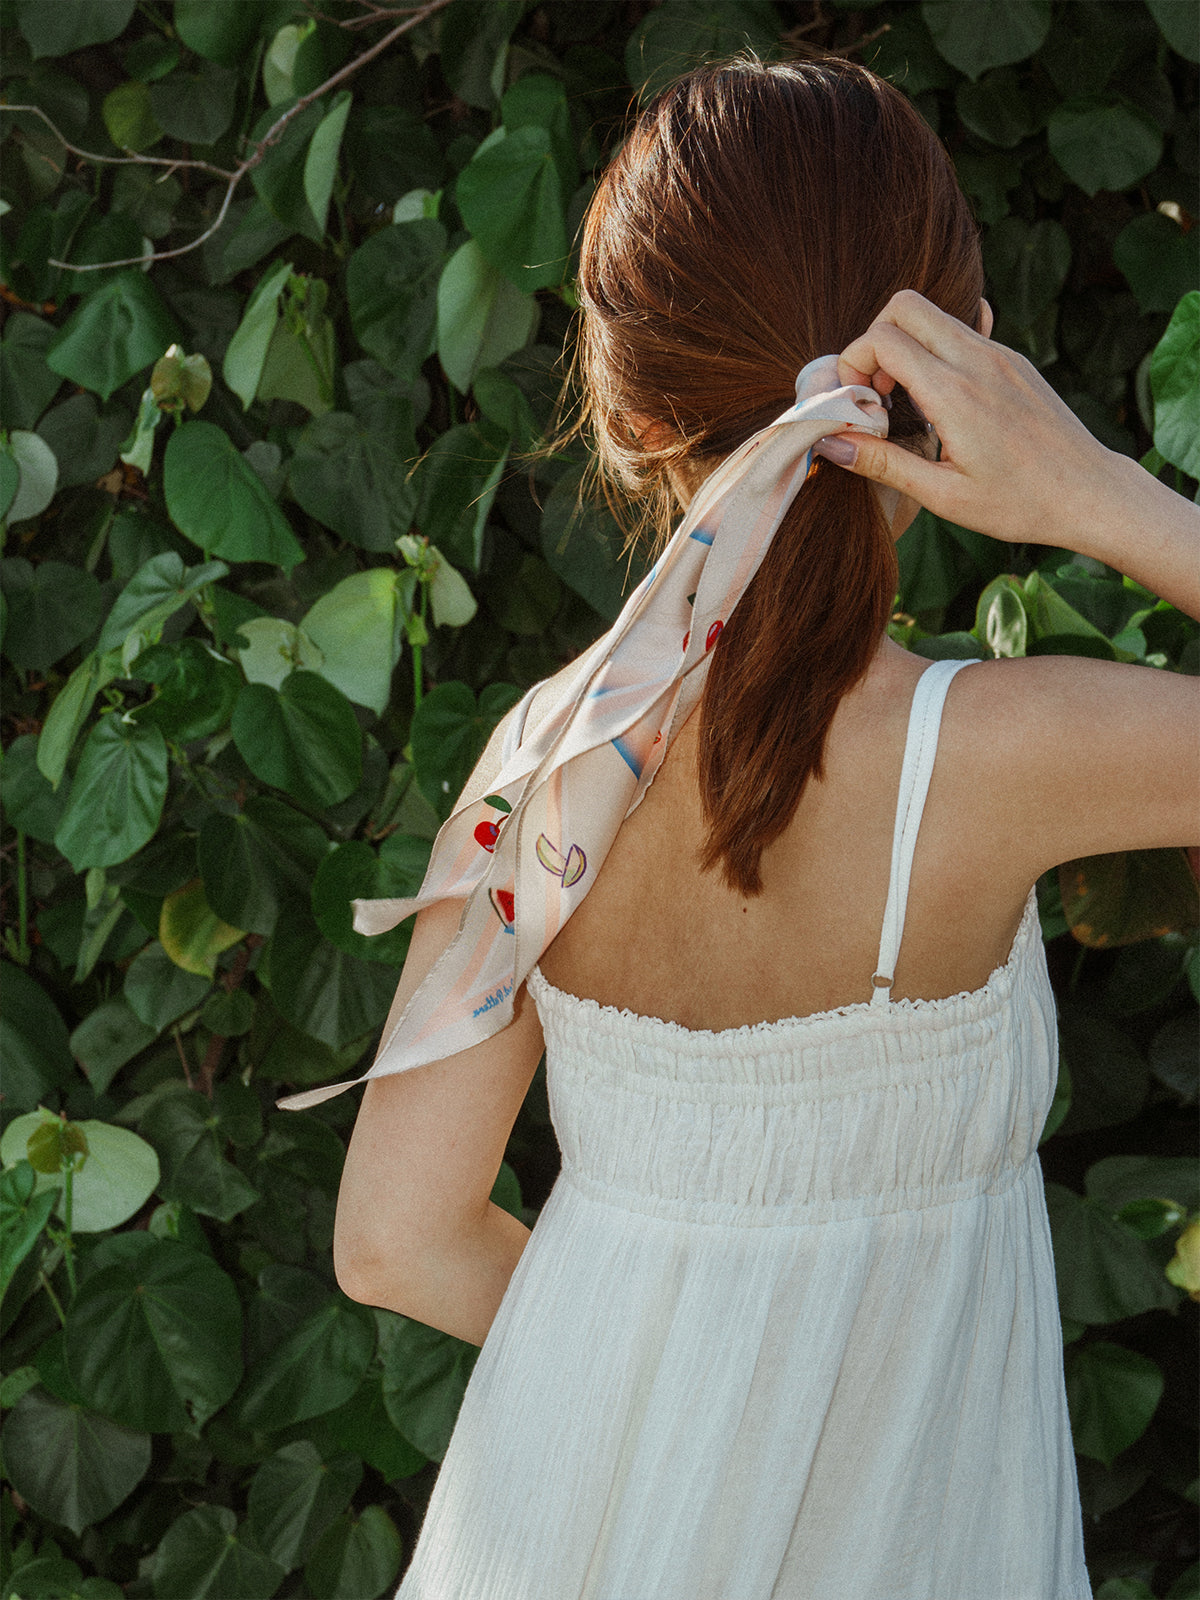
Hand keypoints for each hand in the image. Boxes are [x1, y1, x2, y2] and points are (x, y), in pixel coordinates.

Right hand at [813, 290, 1124, 548]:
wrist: (1089, 492)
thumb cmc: (1019, 503)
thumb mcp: (942, 495)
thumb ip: (882, 463)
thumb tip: (831, 443)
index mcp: (954, 393)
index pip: (883, 338)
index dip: (853, 363)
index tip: (859, 403)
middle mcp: (977, 360)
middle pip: (904, 304)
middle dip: (874, 339)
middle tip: (876, 390)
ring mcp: (999, 354)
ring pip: (933, 315)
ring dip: (905, 345)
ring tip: (906, 400)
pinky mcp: (1012, 359)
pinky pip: (961, 333)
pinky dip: (934, 353)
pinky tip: (940, 400)